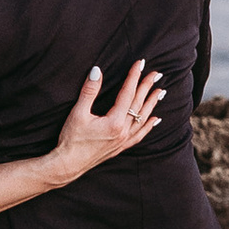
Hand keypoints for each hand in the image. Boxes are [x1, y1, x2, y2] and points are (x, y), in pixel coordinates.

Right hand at [45, 55, 164, 187]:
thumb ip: (89, 91)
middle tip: (156, 74)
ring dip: (151, 104)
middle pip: (138, 104)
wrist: (68, 165)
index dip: (134, 76)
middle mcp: (123, 131)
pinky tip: (155, 120)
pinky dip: (148, 126)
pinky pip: (139, 135)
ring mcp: (123, 140)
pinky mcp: (120, 147)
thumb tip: (96, 71)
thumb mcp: (78, 113)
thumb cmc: (71, 140)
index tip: (140, 63)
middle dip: (147, 87)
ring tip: (161, 92)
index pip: (127, 93)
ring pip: (142, 119)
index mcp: (114, 122)